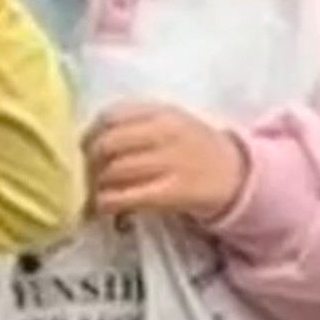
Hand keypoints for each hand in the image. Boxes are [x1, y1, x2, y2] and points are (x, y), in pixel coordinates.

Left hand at [83, 100, 254, 227]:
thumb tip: (88, 139)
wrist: (235, 174)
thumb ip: (135, 123)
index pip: (111, 116)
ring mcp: (170, 162)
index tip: (83, 147)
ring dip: (96, 185)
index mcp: (161, 112)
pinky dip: (107, 203)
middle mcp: (165, 133)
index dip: (90, 133)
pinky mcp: (173, 192)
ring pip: (114, 172)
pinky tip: (106, 207)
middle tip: (86, 174)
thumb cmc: (194, 148)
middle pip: (107, 144)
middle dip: (89, 162)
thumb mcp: (170, 121)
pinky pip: (126, 197)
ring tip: (96, 192)